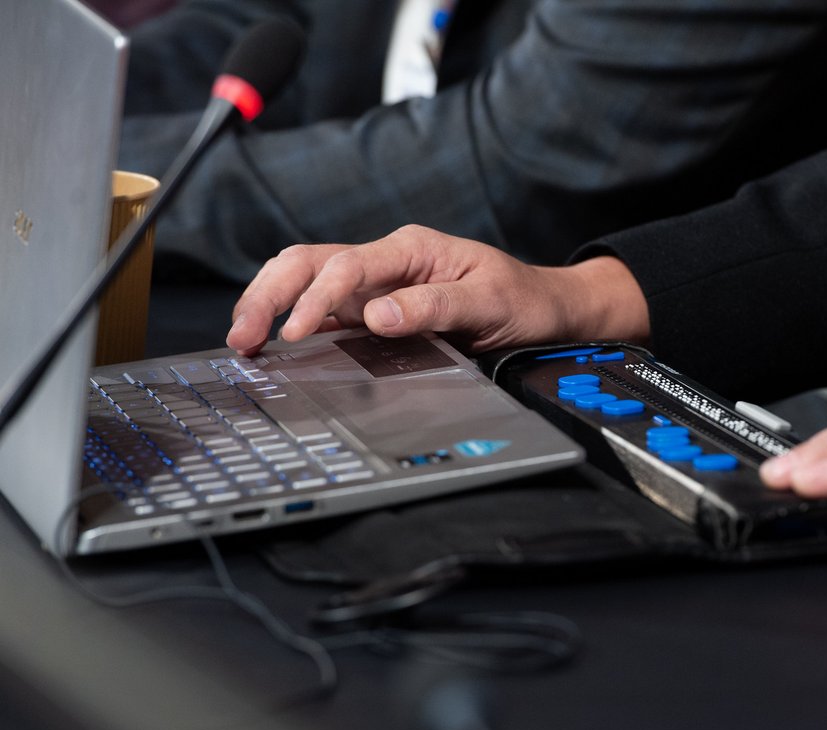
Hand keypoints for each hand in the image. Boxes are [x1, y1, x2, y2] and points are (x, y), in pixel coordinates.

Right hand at [226, 225, 649, 355]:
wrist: (544, 309)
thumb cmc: (522, 300)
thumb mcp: (488, 302)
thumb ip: (433, 308)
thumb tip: (378, 317)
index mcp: (411, 249)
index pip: (348, 265)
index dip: (316, 297)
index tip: (295, 332)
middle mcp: (387, 262)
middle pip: (308, 263)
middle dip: (269, 294)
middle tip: (244, 337)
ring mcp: (377, 285)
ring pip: (305, 280)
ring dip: (270, 304)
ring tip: (244, 341)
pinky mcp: (375, 309)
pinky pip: (324, 310)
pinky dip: (291, 321)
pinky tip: (271, 345)